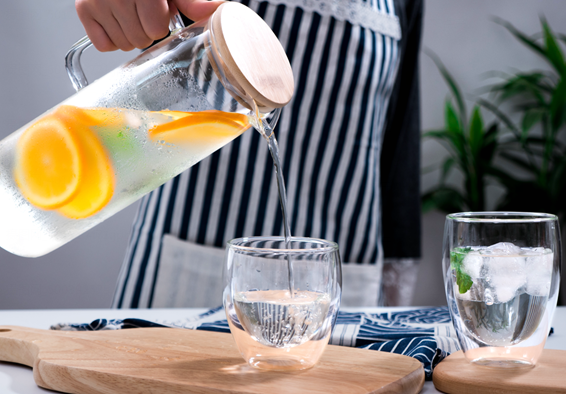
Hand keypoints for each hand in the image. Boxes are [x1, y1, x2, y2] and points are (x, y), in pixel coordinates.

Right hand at [75, 0, 222, 51]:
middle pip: (140, 39)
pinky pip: (103, 45)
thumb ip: (191, 1)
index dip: (161, 23)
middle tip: (142, 12)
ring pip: (123, 44)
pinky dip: (110, 38)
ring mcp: (96, 1)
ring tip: (130, 14)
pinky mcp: (83, 10)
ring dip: (130, 35)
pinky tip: (115, 21)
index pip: (156, 29)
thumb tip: (219, 8)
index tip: (158, 10)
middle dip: (146, 30)